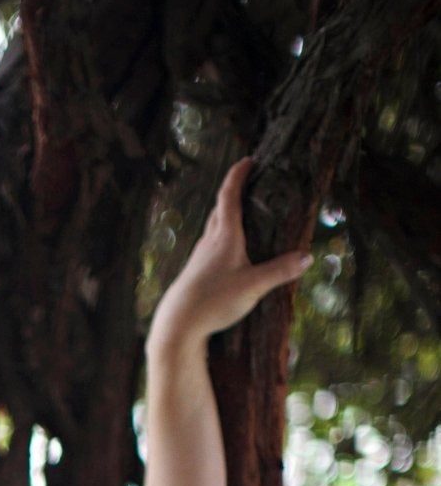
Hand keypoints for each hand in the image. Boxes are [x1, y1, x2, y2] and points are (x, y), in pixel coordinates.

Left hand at [148, 156, 310, 353]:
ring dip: (225, 214)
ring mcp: (199, 256)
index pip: (229, 195)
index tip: (248, 160)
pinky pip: (210, 245)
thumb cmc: (214, 301)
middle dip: (233, 191)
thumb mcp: (253, 286)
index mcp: (224, 235)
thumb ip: (280, 271)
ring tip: (241, 212)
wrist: (178, 325)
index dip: (238, 175)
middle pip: (219, 208)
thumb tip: (307, 257)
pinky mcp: (195, 272)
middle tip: (248, 182)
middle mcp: (209, 241)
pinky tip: (228, 250)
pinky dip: (221, 236)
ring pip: (213, 227)